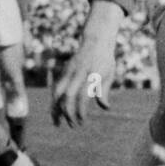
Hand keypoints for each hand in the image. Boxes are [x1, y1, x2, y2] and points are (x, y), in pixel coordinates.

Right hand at [51, 1, 121, 126]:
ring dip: (56, 108)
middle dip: (67, 112)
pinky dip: (55, 101)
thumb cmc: (105, 60)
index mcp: (91, 74)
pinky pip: (56, 88)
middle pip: (67, 95)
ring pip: (57, 92)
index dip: (80, 110)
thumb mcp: (109, 74)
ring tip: (57, 123)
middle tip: (73, 125)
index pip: (82, 95)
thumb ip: (104, 90)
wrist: (95, 40)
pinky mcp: (64, 71)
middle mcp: (77, 73)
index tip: (82, 121)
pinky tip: (55, 111)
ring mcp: (69, 71)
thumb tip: (105, 107)